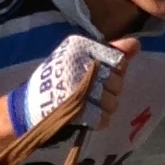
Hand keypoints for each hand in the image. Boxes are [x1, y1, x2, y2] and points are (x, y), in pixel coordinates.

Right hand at [6, 31, 129, 140]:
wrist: (28, 105)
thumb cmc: (59, 79)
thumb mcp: (81, 58)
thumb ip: (111, 51)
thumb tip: (136, 45)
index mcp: (79, 47)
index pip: (118, 60)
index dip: (115, 71)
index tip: (101, 75)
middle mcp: (79, 65)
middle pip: (118, 83)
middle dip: (110, 90)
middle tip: (93, 91)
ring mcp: (77, 88)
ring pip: (113, 102)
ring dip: (104, 107)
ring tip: (89, 103)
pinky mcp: (76, 110)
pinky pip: (104, 118)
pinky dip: (98, 119)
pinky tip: (87, 114)